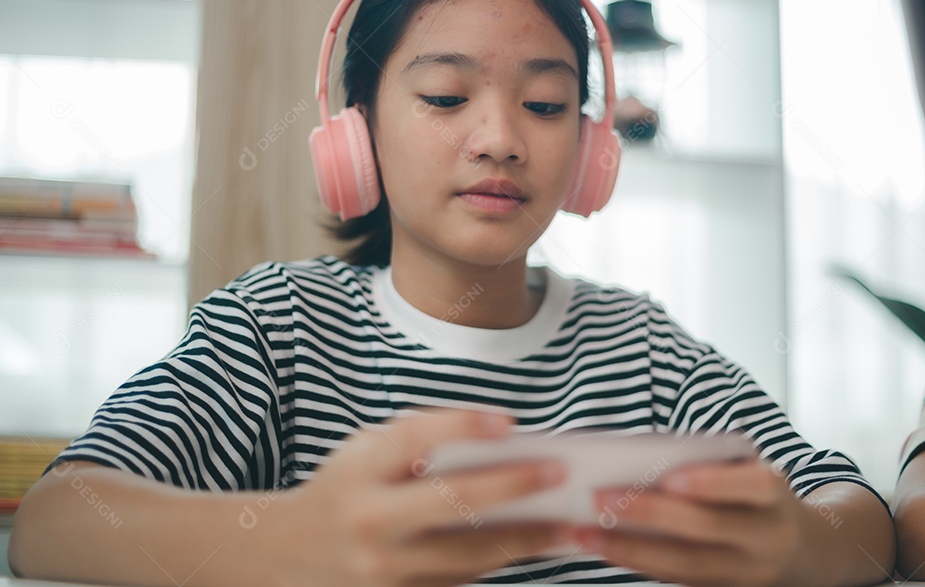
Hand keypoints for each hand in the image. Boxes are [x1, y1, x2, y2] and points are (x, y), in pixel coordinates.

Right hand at [269, 409, 570, 586]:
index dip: (462, 426)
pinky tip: (535, 543)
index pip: (414, 441)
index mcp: (360, 472)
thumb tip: (499, 442)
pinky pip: (463, 578)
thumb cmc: (346, 486)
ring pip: (468, 554)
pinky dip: (501, 559)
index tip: (510, 421)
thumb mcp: (366, 450)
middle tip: (559, 472)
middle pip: (452, 504)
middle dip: (512, 487)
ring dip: (524, 537)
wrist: (290, 555)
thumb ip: (418, 442)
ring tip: (567, 520)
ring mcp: (385, 570)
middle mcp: (371, 523)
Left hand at [575, 459, 811, 586]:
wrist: (803, 552)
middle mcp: (765, 537)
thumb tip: (643, 456)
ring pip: (685, 564)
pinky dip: (638, 563)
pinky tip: (605, 549)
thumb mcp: (751, 471)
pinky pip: (676, 580)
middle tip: (599, 499)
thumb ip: (714, 464)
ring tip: (586, 532)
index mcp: (775, 495)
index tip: (670, 477)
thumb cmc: (758, 496)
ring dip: (630, 549)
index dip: (712, 483)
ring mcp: (746, 573)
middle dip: (650, 514)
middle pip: (706, 529)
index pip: (751, 487)